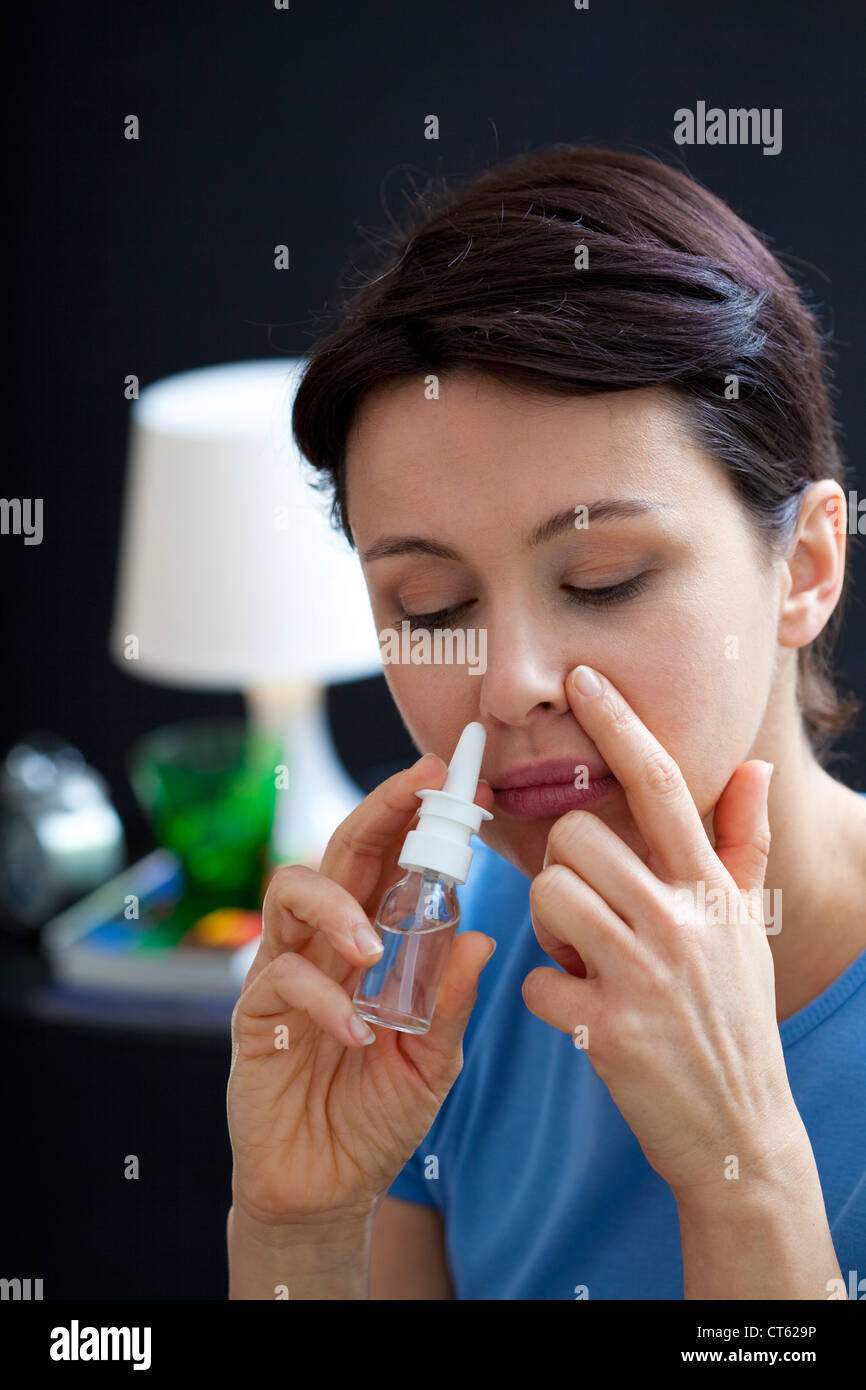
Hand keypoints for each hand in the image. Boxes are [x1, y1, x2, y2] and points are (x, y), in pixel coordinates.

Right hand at [227, 754, 495, 1228]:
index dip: (415, 816)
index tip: (456, 784)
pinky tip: (356, 1036)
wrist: (327, 1190)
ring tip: (371, 951)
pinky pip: (280, 980)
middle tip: (418, 789)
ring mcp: (286, 973)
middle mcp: (326, 944)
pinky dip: (323, 1000)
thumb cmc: (378, 1114)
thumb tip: (482, 936)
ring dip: (335, 906)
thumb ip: (450, 1000)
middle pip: (340, 851)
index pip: (389, 860)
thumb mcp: (433, 1059)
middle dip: (379, 811)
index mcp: (372, 942)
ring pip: (291, 891)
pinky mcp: (254, 1017)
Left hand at [522, 664, 806, 1201]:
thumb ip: (742, 844)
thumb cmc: (732, 1016)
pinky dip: (546, 998)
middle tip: (590, 916)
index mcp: (711, 890)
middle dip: (565, 871)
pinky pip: (535, 980)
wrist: (738, 1130)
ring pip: (550, 896)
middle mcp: (682, 921)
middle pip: (577, 837)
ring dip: (551, 930)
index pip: (665, 786)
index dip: (621, 725)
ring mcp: (646, 976)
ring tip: (586, 961)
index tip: (585, 679)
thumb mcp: (747, 927)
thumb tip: (752, 767)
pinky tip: (582, 1014)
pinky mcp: (608, 1030)